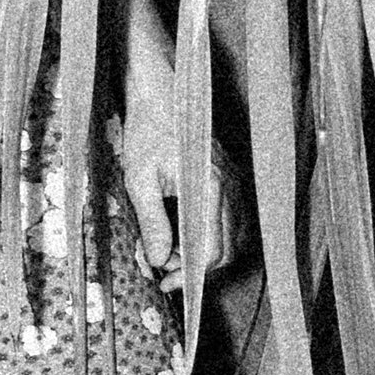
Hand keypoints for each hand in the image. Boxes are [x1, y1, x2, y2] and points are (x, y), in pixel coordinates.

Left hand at [115, 0, 242, 284]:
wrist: (163, 92)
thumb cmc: (148, 130)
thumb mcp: (139, 178)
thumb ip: (153, 222)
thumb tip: (158, 261)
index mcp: (210, 188)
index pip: (210, 250)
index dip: (187, 274)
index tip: (163, 282)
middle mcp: (231, 188)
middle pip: (226, 250)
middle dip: (196, 270)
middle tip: (164, 274)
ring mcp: (235, 183)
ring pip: (234, 238)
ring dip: (207, 256)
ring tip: (173, 258)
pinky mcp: (231, 179)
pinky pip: (234, 221)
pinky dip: (215, 238)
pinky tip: (188, 239)